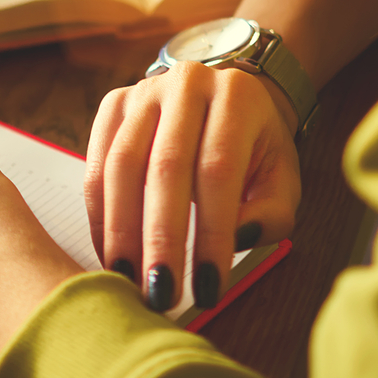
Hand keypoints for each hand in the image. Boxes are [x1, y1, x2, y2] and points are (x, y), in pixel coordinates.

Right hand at [85, 63, 300, 311]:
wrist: (224, 98)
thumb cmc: (254, 149)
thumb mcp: (281, 180)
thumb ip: (269, 214)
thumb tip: (234, 239)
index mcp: (237, 97)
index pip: (219, 169)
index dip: (211, 232)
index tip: (209, 288)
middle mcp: (187, 83)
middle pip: (166, 166)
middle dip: (161, 238)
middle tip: (160, 293)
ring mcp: (144, 91)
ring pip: (122, 164)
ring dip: (122, 231)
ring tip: (127, 281)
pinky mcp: (113, 104)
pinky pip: (96, 163)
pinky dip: (100, 214)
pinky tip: (110, 253)